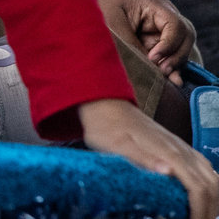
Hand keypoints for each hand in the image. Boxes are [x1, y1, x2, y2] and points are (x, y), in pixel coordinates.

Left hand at [79, 97, 217, 218]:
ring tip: (200, 214)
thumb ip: (142, 158)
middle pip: (212, 185)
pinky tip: (201, 196)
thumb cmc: (106, 127)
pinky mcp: (179, 147)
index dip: (200, 210)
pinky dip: (210, 186)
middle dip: (210, 209)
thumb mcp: (116, 145)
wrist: (104, 104)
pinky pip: (205, 168)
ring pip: (212, 177)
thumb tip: (169, 172)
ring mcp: (182, 147)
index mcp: (169, 152)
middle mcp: (181, 150)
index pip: (199, 188)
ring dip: (213, 199)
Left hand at [95, 0, 197, 81]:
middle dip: (177, 56)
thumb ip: (131, 43)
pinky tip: (167, 79)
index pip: (176, 25)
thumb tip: (150, 67)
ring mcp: (163, 26)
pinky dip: (169, 65)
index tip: (153, 58)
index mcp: (155, 4)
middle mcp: (165, 15)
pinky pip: (170, 53)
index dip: (169, 44)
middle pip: (186, 36)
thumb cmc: (101, 2)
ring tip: (163, 77)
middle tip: (161, 71)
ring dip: (175, 63)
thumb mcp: (113, 22)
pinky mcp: (157, 38)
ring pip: (181, 46)